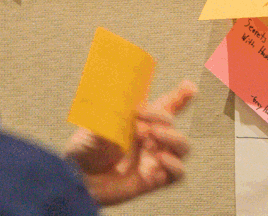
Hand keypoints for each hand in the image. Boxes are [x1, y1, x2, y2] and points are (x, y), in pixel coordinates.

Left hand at [64, 79, 196, 205]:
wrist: (78, 179)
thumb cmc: (84, 152)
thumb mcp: (93, 127)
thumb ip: (110, 117)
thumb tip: (121, 104)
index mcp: (139, 121)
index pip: (166, 106)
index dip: (181, 96)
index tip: (189, 88)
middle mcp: (150, 138)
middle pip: (173, 123)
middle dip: (162, 117)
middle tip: (143, 123)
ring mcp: (154, 159)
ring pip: (182, 146)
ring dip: (172, 138)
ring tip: (153, 136)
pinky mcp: (154, 179)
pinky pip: (177, 173)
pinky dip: (174, 164)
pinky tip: (160, 158)